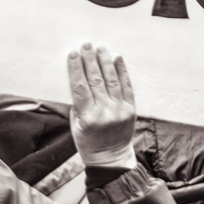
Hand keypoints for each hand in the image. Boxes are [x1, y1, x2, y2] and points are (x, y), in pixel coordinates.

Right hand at [67, 43, 136, 168]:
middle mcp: (104, 112)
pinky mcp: (131, 109)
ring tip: (100, 48)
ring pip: (111, 80)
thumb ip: (78, 103)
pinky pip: (126, 87)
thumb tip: (80, 77)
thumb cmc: (88, 141)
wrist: (110, 158)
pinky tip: (117, 58)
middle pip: (96, 80)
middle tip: (86, 45)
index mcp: (87, 117)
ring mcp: (119, 110)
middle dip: (90, 60)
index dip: (76, 69)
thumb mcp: (75, 125)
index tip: (73, 54)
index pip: (80, 87)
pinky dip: (122, 71)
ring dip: (105, 62)